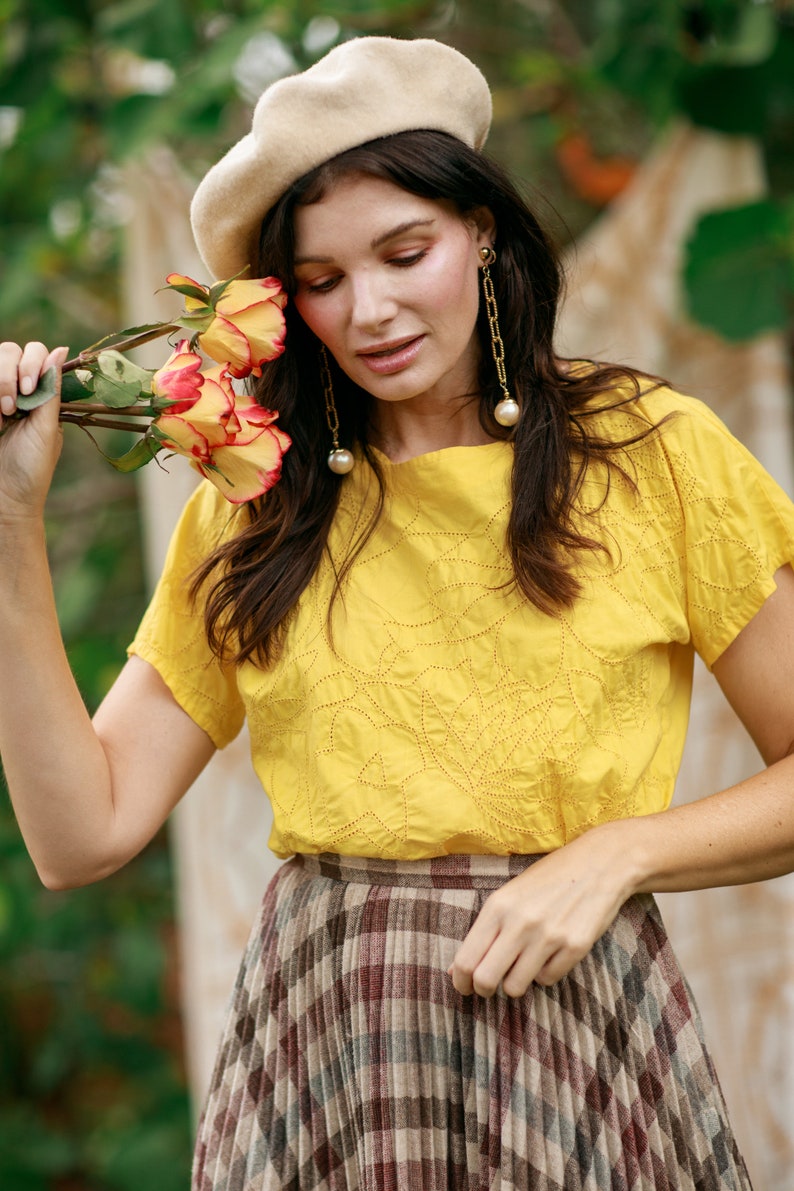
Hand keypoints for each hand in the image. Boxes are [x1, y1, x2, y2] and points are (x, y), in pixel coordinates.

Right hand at [0, 341, 68, 520]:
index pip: (35, 353)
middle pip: (8, 351)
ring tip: (1, 415)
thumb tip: (63, 350)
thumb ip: (52, 390)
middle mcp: (16, 390)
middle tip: (12, 406)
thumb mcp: (47, 429)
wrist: (5, 499)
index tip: (29, 388)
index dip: (31, 362)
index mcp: (41, 394)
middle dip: (9, 374)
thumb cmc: (31, 469)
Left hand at [448, 823, 635, 997]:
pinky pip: (547, 980)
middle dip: (483, 989)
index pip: (466, 959)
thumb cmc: (548, 878)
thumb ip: (484, 931)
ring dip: (515, 982)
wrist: (599, 862)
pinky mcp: (575, 947)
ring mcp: (549, 936)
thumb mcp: (510, 895)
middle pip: (486, 979)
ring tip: (522, 964)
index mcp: (498, 906)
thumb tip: (455, 970)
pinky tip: (550, 953)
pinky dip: (545, 973)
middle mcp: (520, 923)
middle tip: (489, 987)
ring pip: (515, 987)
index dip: (461, 981)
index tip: (465, 987)